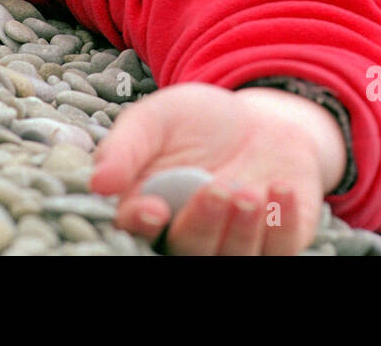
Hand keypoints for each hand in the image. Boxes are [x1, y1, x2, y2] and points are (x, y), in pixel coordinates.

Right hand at [89, 82, 338, 254]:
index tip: (152, 207)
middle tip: (216, 187)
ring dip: (242, 231)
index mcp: (150, 211)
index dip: (141, 227)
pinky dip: (282, 224)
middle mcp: (189, 237)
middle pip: (189, 254)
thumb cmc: (197, 122)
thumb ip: (126, 146)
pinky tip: (280, 187)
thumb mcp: (157, 118)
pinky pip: (281, 251)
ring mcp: (234, 243)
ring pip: (235, 261)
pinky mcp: (276, 241)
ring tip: (249, 190)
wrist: (258, 119)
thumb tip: (98, 183)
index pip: (136, 233)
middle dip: (201, 227)